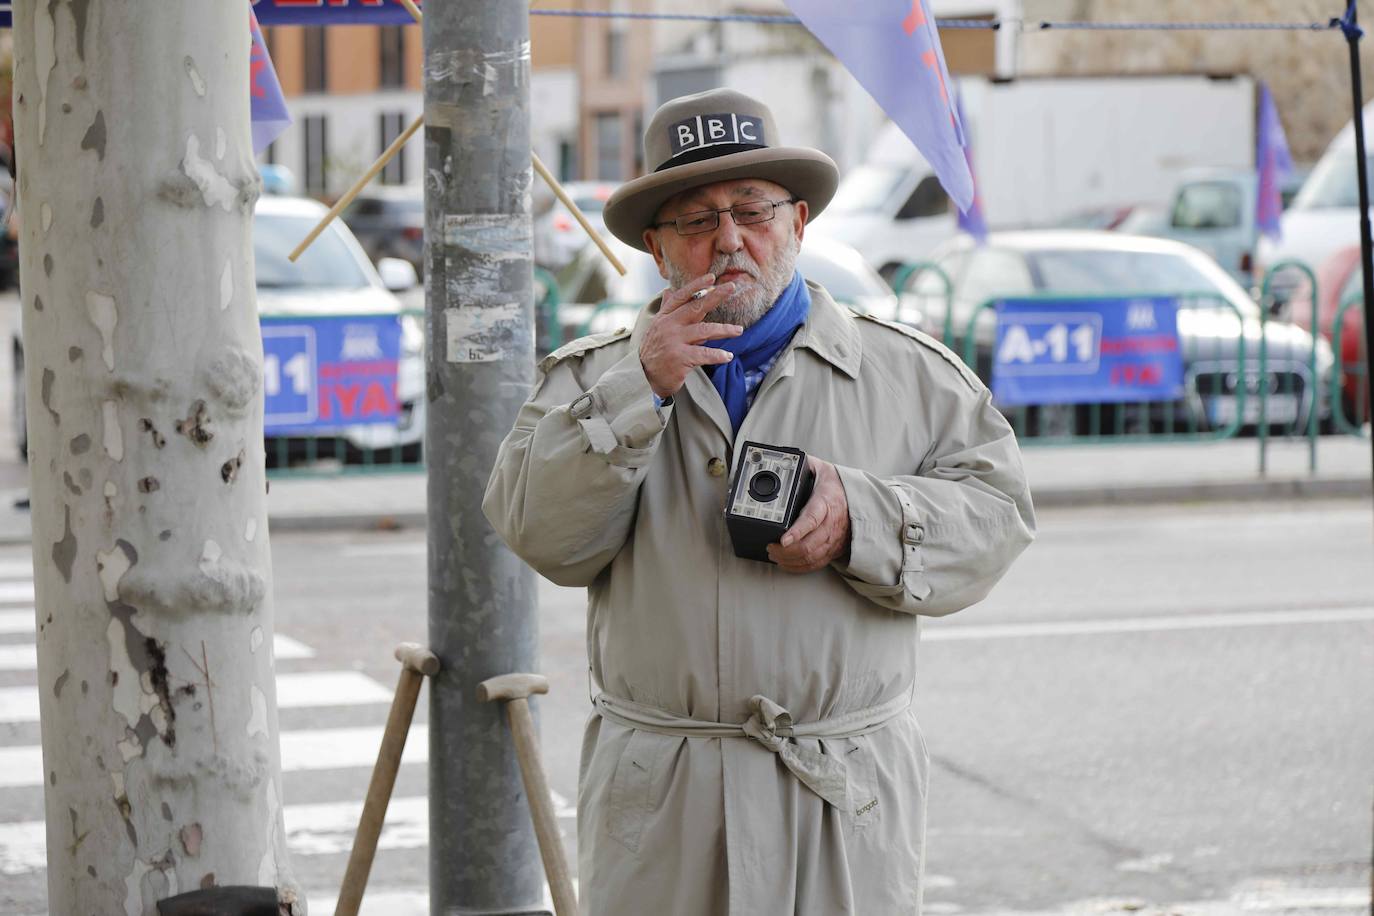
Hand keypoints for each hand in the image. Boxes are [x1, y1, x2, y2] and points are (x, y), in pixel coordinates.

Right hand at [639, 274, 743, 398]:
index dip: (696, 286)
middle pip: (695, 307)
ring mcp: (674, 342)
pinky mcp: (680, 358)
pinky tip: (728, 356)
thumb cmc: (655, 350)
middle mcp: (669, 326)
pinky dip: (717, 355)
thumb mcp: (657, 327)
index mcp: (665, 317)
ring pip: (704, 331)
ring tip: (739, 330)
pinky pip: (703, 354)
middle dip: (715, 296)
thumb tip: (669, 290)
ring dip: (724, 330)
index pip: (681, 296)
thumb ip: (667, 309)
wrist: (643, 376)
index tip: (712, 277)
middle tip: (731, 287)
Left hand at [767, 457, 849, 573]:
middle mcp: (832, 523)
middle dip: (786, 550)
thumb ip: (804, 464)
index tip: (783, 539)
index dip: (798, 531)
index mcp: (827, 501)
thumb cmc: (836, 484)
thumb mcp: (821, 468)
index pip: (812, 519)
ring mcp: (833, 539)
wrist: (861, 499)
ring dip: (790, 560)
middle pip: (810, 545)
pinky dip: (799, 567)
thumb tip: (784, 458)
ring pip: (811, 557)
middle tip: (770, 546)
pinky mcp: (833, 549)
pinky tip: (786, 564)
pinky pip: (816, 564)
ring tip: (773, 554)